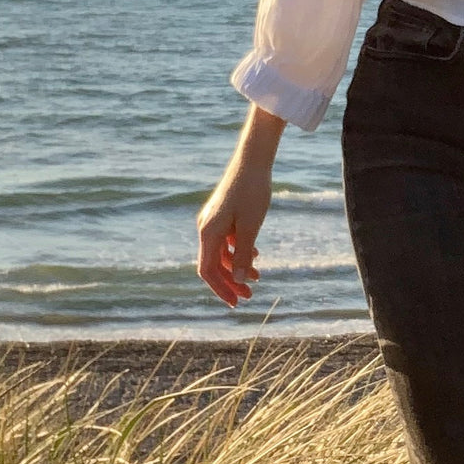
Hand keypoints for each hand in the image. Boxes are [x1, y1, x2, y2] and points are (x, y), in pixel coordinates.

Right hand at [196, 161, 269, 307]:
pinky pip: (227, 240)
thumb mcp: (251, 227)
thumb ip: (243, 254)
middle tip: (249, 296)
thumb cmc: (253, 192)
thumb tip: (238, 281)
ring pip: (222, 252)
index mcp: (208, 232)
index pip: (208, 271)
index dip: (221, 289)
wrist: (253, 160)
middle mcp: (206, 227)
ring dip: (237, 266)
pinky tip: (255, 254)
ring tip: (258, 276)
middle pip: (214, 264)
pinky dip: (239, 250)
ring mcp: (213, 220)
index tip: (236, 303)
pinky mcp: (223, 214)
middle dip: (231, 282)